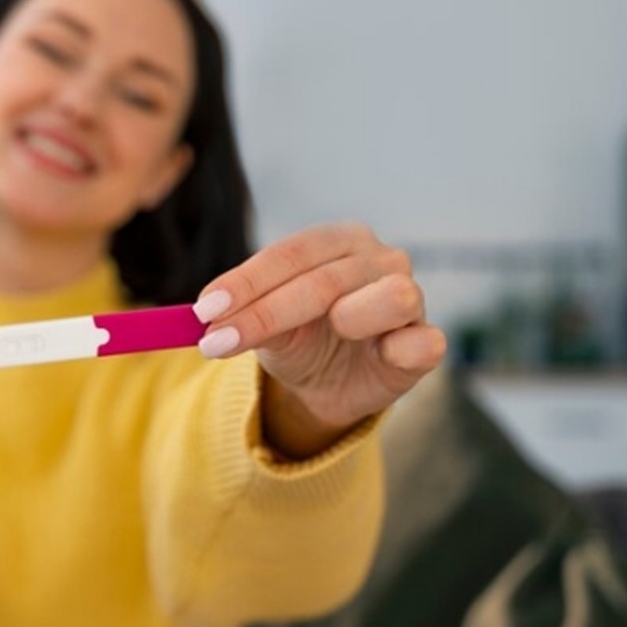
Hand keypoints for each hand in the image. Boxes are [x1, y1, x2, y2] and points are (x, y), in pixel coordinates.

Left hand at [192, 223, 445, 454]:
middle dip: (265, 313)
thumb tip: (200, 318)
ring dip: (347, 316)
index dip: (245, 282)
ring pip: (388, 296)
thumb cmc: (298, 340)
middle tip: (215, 344)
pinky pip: (424, 341)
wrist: (328, 386)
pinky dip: (398, 347)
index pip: (290, 255)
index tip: (204, 311)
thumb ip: (240, 316)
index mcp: (336, 241)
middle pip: (323, 280)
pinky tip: (376, 356)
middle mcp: (378, 259)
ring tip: (320, 336)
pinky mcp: (426, 341)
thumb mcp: (264, 327)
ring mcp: (411, 297)